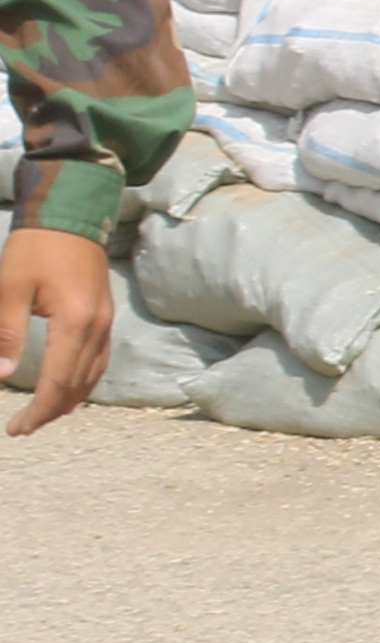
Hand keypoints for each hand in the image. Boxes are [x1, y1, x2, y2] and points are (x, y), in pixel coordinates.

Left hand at [4, 226, 112, 434]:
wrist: (71, 214)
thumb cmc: (35, 249)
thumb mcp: (10, 289)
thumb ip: (7, 333)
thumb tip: (2, 374)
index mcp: (75, 322)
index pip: (58, 380)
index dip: (38, 409)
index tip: (17, 428)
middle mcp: (98, 327)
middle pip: (79, 384)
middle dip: (51, 411)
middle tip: (22, 427)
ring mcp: (106, 322)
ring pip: (94, 375)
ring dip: (69, 400)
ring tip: (43, 414)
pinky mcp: (105, 316)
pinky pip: (99, 360)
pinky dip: (83, 381)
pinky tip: (69, 387)